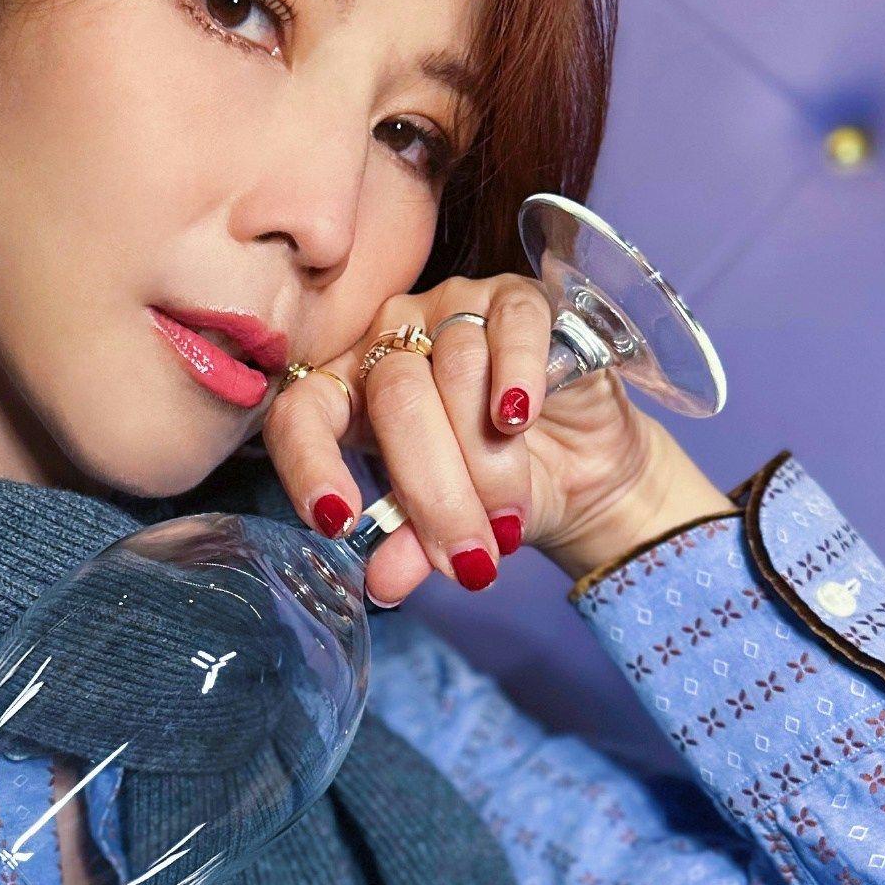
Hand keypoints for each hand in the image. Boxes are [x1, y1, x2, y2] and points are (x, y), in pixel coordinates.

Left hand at [260, 271, 735, 605]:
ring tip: (509, 516)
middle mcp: (389, 342)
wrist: (583, 470)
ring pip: (454, 370)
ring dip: (488, 460)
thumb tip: (384, 585)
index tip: (339, 524)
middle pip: (395, 400)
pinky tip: (520, 418)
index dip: (310, 465)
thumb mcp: (451, 530)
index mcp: (350, 395)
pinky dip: (516, 374)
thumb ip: (412, 547)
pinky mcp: (516, 299)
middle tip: (469, 554)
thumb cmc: (497, 490)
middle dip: (435, 491)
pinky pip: (509, 325)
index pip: (302, 413)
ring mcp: (450, 310)